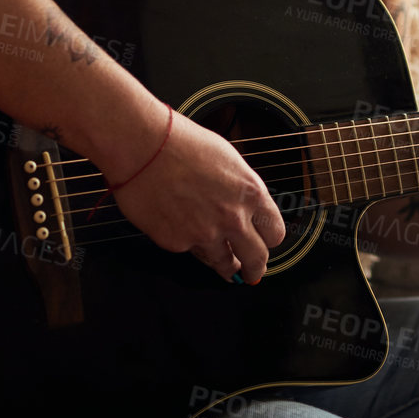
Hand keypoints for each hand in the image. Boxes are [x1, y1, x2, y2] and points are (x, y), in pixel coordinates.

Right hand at [99, 105, 286, 284]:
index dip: (269, 241)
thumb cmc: (182, 144)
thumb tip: (246, 210)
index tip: (265, 245)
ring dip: (226, 267)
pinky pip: (191, 252)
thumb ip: (241, 191)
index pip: (274, 233)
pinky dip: (190, 246)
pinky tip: (185, 233)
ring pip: (224, 264)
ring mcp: (205, 234)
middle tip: (252, 273)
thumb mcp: (228, 161)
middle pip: (257, 259)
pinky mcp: (177, 243)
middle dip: (255, 269)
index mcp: (250, 194)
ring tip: (226, 268)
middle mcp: (233, 218)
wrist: (144, 147)